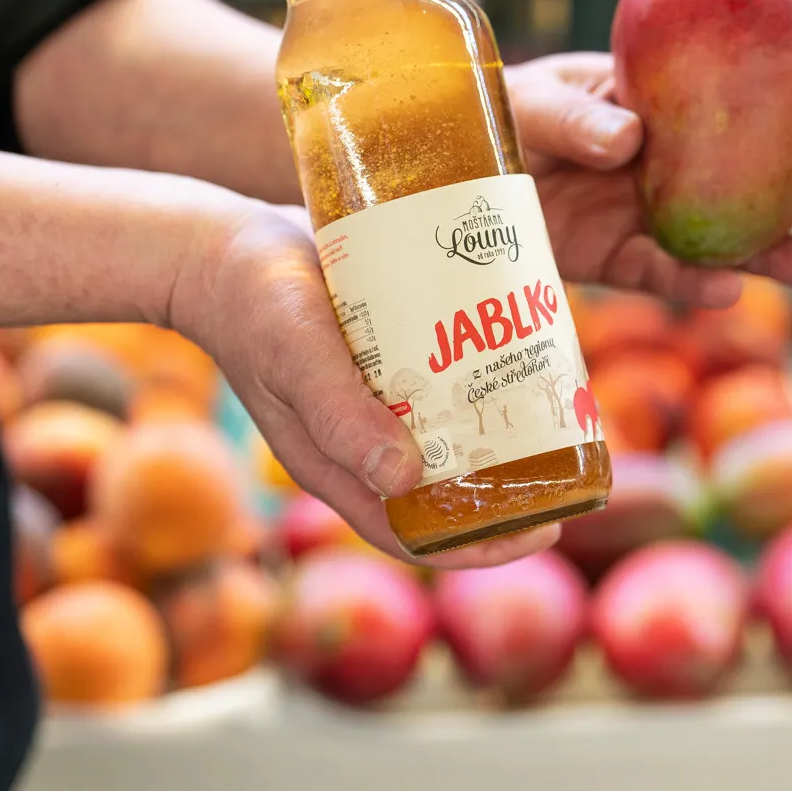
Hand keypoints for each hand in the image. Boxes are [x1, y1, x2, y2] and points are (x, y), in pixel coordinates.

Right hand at [173, 202, 557, 568]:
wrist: (218, 245)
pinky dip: (478, 375)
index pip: (421, 537)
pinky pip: (439, 380)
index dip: (486, 544)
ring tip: (558, 403)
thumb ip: (342, 416)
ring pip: (449, 435)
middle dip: (511, 486)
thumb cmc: (252, 305)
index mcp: (340, 469)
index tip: (547, 527)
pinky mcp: (380, 355)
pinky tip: (518, 346)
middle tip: (573, 459)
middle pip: (448, 490)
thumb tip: (406, 479)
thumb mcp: (297, 357)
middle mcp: (362, 444)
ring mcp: (372, 400)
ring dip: (501, 430)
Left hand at [507, 52, 791, 307]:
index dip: (777, 129)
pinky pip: (660, 274)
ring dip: (765, 255)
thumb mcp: (525, 101)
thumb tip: (632, 139)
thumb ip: (573, 117)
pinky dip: (692, 285)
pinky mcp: (610, 259)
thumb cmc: (487, 118)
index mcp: (647, 104)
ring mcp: (636, 213)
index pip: (725, 113)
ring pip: (715, 238)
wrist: (441, 179)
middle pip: (736, 183)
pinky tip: (726, 290)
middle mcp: (654, 162)